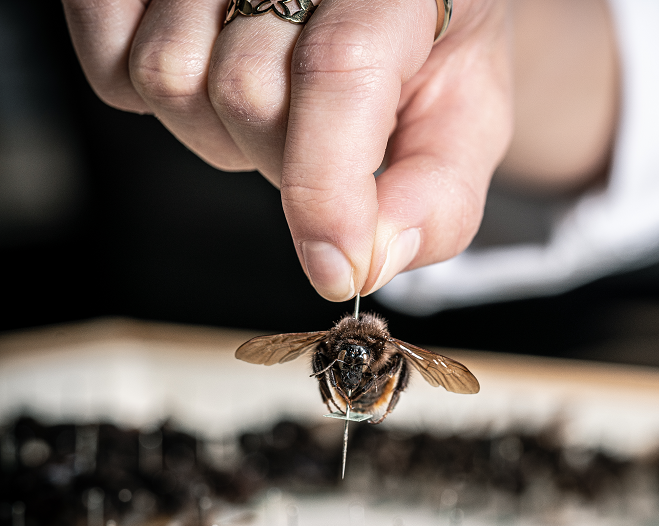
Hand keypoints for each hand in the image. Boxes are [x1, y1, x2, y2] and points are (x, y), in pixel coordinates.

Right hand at [63, 0, 513, 299]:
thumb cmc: (430, 42)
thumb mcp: (466, 111)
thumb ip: (439, 191)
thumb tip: (372, 260)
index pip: (339, 72)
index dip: (327, 189)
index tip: (336, 269)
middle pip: (245, 91)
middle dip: (285, 159)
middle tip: (325, 137)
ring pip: (168, 78)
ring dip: (220, 128)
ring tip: (274, 96)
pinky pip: (111, 65)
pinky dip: (153, 99)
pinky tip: (215, 74)